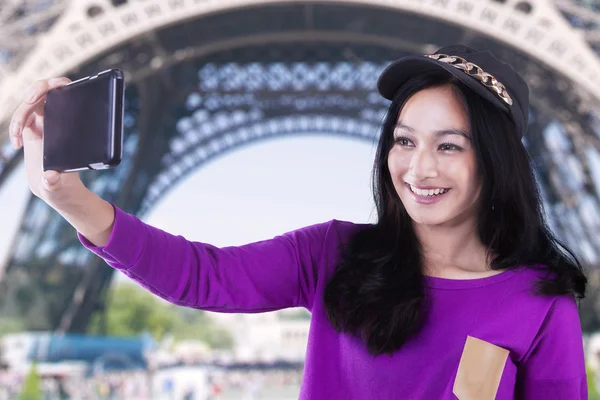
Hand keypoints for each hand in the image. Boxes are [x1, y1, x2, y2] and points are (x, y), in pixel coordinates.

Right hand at [9, 78, 86, 205]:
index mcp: (68, 124)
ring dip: (19, 115)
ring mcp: (42, 123)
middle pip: (43, 92)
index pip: (63, 93)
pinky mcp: (32, 128)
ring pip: (28, 104)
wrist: (55, 186)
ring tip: (17, 137)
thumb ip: (54, 182)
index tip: (54, 88)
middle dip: (35, 91)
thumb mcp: (59, 183)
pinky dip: (14, 127)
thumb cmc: (63, 182)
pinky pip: (21, 117)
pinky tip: (16, 144)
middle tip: (30, 101)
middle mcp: (56, 120)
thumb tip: (50, 176)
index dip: (56, 85)